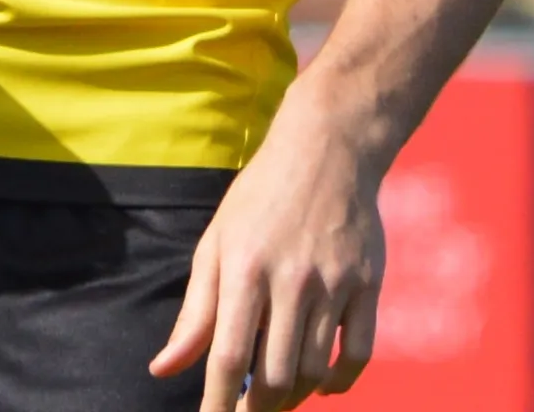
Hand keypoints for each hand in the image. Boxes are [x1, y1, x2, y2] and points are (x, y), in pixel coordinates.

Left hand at [149, 85, 384, 409]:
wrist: (328, 147)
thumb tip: (164, 370)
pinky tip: (323, 383)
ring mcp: (334, 283)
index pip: (228, 358)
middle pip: (276, 376)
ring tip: (278, 395)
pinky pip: (359, 354)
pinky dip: (342, 381)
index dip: (218, 405)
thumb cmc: (261, 197)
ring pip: (314, 370)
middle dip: (258, 410)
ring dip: (294, 396)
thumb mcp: (217, 243)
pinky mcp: (369, 283)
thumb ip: (195, 312)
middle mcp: (290, 280)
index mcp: (244, 268)